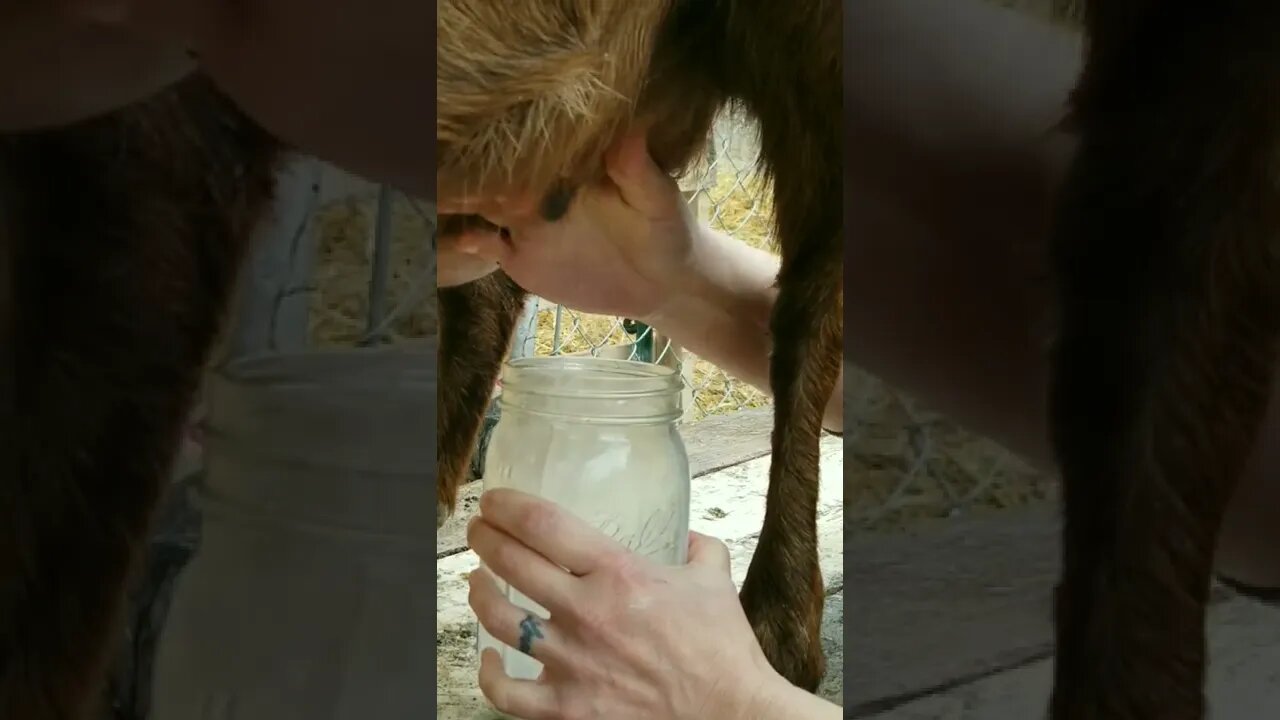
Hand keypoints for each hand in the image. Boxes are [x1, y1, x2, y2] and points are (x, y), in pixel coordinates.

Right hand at [437, 127, 699, 320]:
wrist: (662, 282)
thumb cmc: (666, 229)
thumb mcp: (657, 200)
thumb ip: (638, 169)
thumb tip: (630, 131)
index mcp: (567, 162)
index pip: (526, 141)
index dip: (502, 131)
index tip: (478, 116)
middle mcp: (537, 185)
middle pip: (490, 169)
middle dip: (463, 160)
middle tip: (429, 145)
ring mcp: (523, 221)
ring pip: (475, 203)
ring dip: (453, 196)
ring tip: (432, 190)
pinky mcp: (518, 256)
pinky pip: (482, 247)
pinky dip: (466, 243)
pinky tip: (460, 240)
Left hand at [466, 488, 784, 719]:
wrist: (730, 715)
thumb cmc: (724, 650)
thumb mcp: (715, 579)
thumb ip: (698, 547)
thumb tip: (688, 535)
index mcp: (619, 574)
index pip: (544, 525)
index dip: (508, 506)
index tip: (495, 501)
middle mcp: (586, 613)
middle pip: (510, 563)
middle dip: (485, 539)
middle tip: (480, 530)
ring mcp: (572, 662)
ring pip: (498, 619)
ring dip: (479, 594)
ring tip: (477, 581)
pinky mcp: (568, 708)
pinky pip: (506, 693)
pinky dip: (488, 674)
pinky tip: (488, 659)